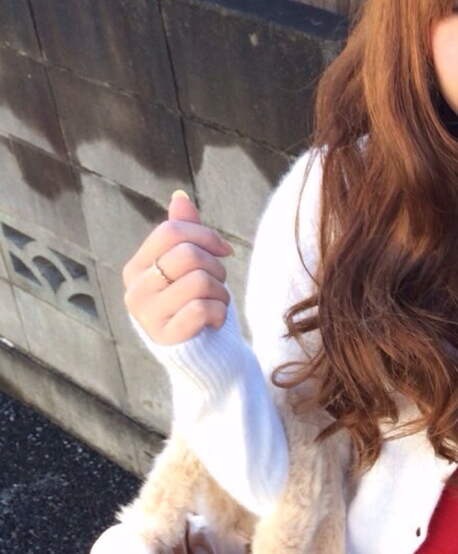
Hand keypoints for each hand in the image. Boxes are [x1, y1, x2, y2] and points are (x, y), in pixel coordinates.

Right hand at [123, 190, 232, 344]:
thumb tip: (180, 196)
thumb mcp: (189, 269)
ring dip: (221, 292)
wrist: (203, 357)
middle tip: (220, 284)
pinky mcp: (166, 338)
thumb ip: (183, 235)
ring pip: (199, 281)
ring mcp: (147, 315)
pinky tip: (215, 321)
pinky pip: (203, 309)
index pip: (170, 231)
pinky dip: (220, 313)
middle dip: (216, 267)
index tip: (225, 251)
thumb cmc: (195, 306)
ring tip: (217, 303)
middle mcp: (135, 290)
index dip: (205, 234)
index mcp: (136, 268)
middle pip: (187, 254)